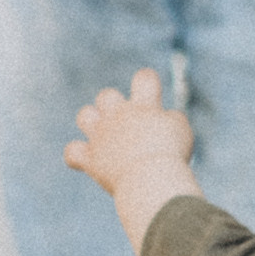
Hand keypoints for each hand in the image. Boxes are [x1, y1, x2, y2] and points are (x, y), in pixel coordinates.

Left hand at [65, 68, 198, 251]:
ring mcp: (100, 135)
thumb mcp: (182, 131)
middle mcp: (118, 115)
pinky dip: (77, 155)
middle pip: (106, 95)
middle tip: (129, 126)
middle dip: (114, 107)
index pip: (144, 77)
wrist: (149, 178)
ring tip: (104, 137)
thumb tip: (165, 117)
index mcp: (143, 105)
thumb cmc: (171, 155)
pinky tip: (86, 161)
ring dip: (92, 123)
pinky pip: (72, 152)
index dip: (148, 82)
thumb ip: (172, 119)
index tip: (152, 95)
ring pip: (85, 115)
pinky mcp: (90, 158)